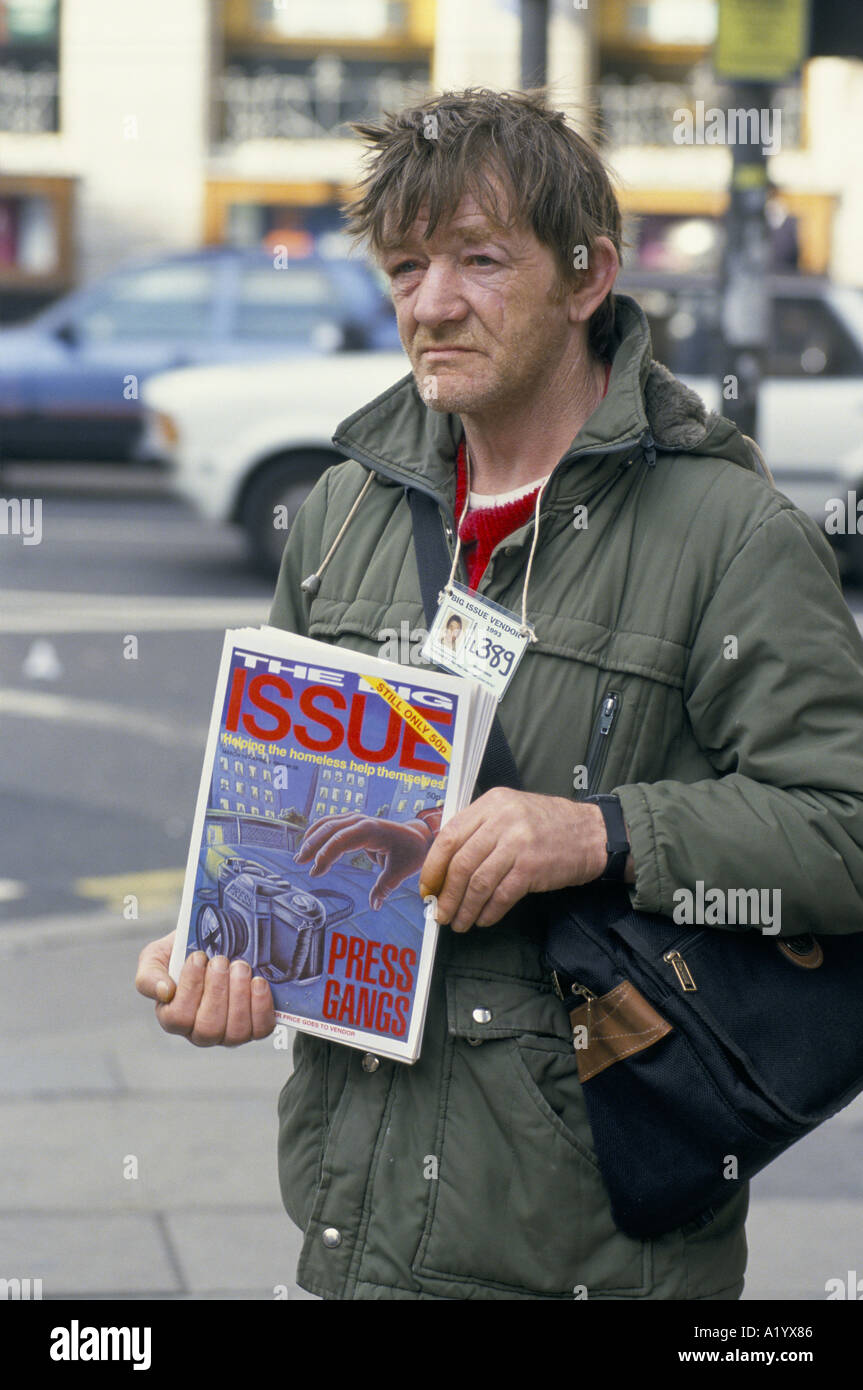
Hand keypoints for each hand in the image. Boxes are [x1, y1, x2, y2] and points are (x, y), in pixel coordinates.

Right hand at [135, 930, 275, 1045]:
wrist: (216, 943)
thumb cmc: (183, 953)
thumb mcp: (156, 957)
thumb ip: (149, 975)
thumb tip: (164, 992)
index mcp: (173, 1017)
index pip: (178, 1017)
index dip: (190, 987)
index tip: (198, 957)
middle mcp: (200, 1032)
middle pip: (208, 1028)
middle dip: (217, 991)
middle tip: (221, 961)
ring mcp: (228, 1033)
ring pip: (235, 1032)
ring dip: (239, 996)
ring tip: (240, 967)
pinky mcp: (254, 1027)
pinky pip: (260, 1028)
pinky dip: (261, 1005)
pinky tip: (258, 981)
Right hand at [295, 812, 432, 909]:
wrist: (416, 836)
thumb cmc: (410, 852)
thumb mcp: (400, 871)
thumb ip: (384, 888)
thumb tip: (374, 906)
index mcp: (372, 830)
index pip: (342, 839)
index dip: (326, 854)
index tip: (316, 871)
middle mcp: (362, 821)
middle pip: (330, 828)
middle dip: (313, 845)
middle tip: (301, 863)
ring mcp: (357, 819)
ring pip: (328, 823)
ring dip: (312, 838)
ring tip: (300, 857)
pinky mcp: (353, 822)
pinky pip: (331, 824)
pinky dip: (318, 833)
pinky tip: (308, 844)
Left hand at [417, 789, 610, 932]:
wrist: (593, 833)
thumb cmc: (549, 825)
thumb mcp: (511, 811)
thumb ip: (480, 829)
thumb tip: (444, 866)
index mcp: (491, 803)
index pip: (449, 835)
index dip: (433, 866)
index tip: (427, 887)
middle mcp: (502, 819)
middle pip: (460, 863)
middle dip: (446, 894)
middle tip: (441, 913)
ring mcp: (518, 843)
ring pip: (477, 882)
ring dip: (464, 908)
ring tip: (459, 922)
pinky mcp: (533, 868)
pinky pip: (501, 895)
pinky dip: (488, 912)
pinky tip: (483, 920)